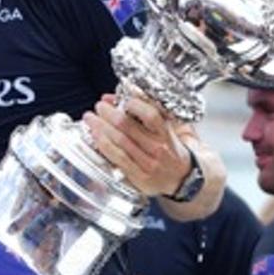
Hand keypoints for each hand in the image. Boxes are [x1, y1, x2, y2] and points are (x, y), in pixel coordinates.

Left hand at [84, 92, 198, 196]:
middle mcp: (157, 149)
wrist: (182, 179)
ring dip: (100, 127)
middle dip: (108, 113)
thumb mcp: (170, 127)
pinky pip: (116, 157)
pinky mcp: (138, 175)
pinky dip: (103, 144)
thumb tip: (125, 95)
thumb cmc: (172, 150)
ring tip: (91, 118)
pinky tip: (96, 136)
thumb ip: (150, 111)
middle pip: (127, 127)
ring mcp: (147, 163)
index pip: (151, 116)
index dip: (135, 104)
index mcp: (166, 134)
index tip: (124, 99)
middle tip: (99, 106)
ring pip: (119, 142)